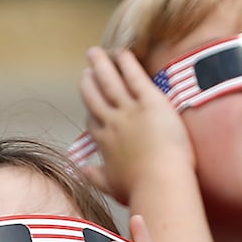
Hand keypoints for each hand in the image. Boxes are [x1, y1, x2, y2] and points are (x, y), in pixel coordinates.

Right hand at [76, 47, 193, 204]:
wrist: (159, 183)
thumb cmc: (139, 189)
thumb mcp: (111, 185)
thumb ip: (95, 176)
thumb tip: (82, 171)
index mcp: (104, 143)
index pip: (93, 120)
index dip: (91, 109)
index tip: (89, 101)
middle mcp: (112, 123)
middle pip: (94, 97)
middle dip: (89, 82)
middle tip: (87, 70)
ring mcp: (129, 111)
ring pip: (109, 82)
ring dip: (101, 65)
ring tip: (95, 52)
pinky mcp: (149, 102)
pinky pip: (134, 77)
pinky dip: (126, 63)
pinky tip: (121, 52)